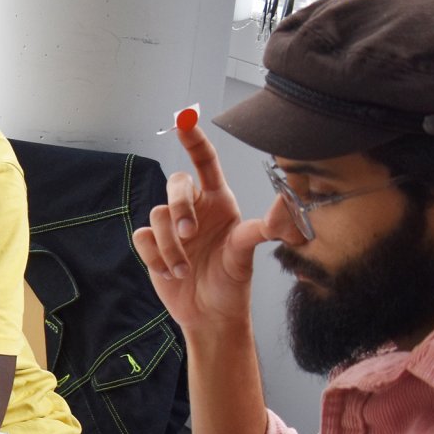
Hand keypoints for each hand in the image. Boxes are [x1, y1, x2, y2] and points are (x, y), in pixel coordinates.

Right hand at [132, 121, 271, 334]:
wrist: (209, 314)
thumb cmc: (232, 282)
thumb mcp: (249, 252)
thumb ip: (268, 226)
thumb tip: (290, 206)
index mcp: (219, 202)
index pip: (205, 162)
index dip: (194, 139)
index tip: (185, 118)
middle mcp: (194, 209)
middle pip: (175, 184)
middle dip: (181, 208)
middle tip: (190, 234)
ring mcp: (171, 227)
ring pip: (158, 216)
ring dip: (172, 247)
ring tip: (185, 270)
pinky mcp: (153, 246)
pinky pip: (143, 237)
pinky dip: (156, 256)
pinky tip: (171, 273)